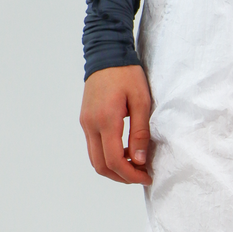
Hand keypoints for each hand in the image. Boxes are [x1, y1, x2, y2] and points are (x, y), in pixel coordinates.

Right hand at [80, 65, 152, 184]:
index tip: (147, 176)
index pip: (114, 160)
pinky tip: (124, 151)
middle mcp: (91, 124)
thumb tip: (139, 160)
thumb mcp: (141, 102)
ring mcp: (85, 123)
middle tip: (141, 175)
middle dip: (122, 177)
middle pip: (101, 166)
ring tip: (135, 164)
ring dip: (114, 168)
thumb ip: (140, 133)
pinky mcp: (85, 121)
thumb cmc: (127, 74)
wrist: (106, 54)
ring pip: (95, 159)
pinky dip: (108, 156)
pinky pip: (94, 147)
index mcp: (106, 120)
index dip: (131, 175)